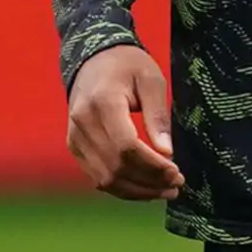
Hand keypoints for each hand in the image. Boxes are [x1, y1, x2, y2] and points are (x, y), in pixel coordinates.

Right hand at [65, 43, 182, 201]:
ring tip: (165, 190)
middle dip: (149, 182)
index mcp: (102, 102)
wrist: (92, 60)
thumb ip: (158, 116)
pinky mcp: (74, 146)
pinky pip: (97, 177)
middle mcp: (83, 122)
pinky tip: (144, 187)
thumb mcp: (151, 80)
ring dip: (137, 191)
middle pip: (116, 167)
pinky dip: (122, 188)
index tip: (177, 172)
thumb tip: (167, 152)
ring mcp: (75, 137)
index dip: (153, 166)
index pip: (126, 147)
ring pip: (105, 178)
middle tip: (177, 184)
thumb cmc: (126, 66)